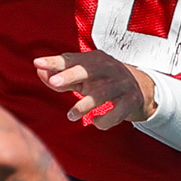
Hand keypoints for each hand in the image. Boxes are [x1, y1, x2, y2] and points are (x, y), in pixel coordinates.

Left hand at [35, 51, 156, 128]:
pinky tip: (96, 121)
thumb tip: (39, 70)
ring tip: (71, 116)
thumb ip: (61, 75)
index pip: (71, 59)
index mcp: (94, 59)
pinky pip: (115, 113)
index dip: (54, 62)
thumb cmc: (104, 81)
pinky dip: (103, 120)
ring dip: (84, 106)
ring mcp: (121, 84)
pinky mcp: (131, 101)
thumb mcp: (84, 76)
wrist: (143, 88)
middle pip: (88, 70)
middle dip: (70, 75)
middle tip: (54, 83)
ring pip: (101, 94)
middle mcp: (109, 68)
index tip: (37, 63)